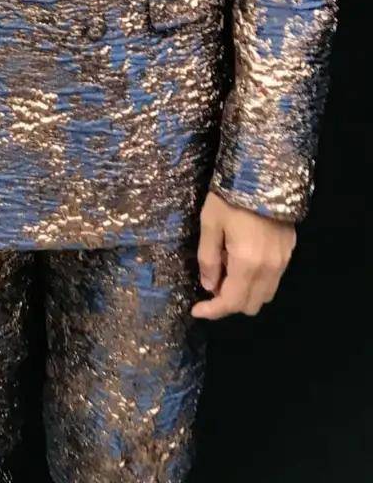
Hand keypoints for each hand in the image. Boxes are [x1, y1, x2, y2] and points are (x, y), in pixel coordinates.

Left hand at [191, 191, 295, 319]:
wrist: (263, 173)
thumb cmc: (230, 197)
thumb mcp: (209, 224)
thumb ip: (208, 258)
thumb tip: (208, 286)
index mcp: (247, 263)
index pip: (231, 302)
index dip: (213, 311)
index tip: (196, 310)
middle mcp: (269, 268)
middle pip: (250, 305)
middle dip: (228, 302)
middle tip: (212, 282)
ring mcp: (283, 261)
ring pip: (265, 295)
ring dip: (244, 293)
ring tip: (226, 268)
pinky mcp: (289, 251)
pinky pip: (274, 279)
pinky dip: (257, 280)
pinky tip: (243, 259)